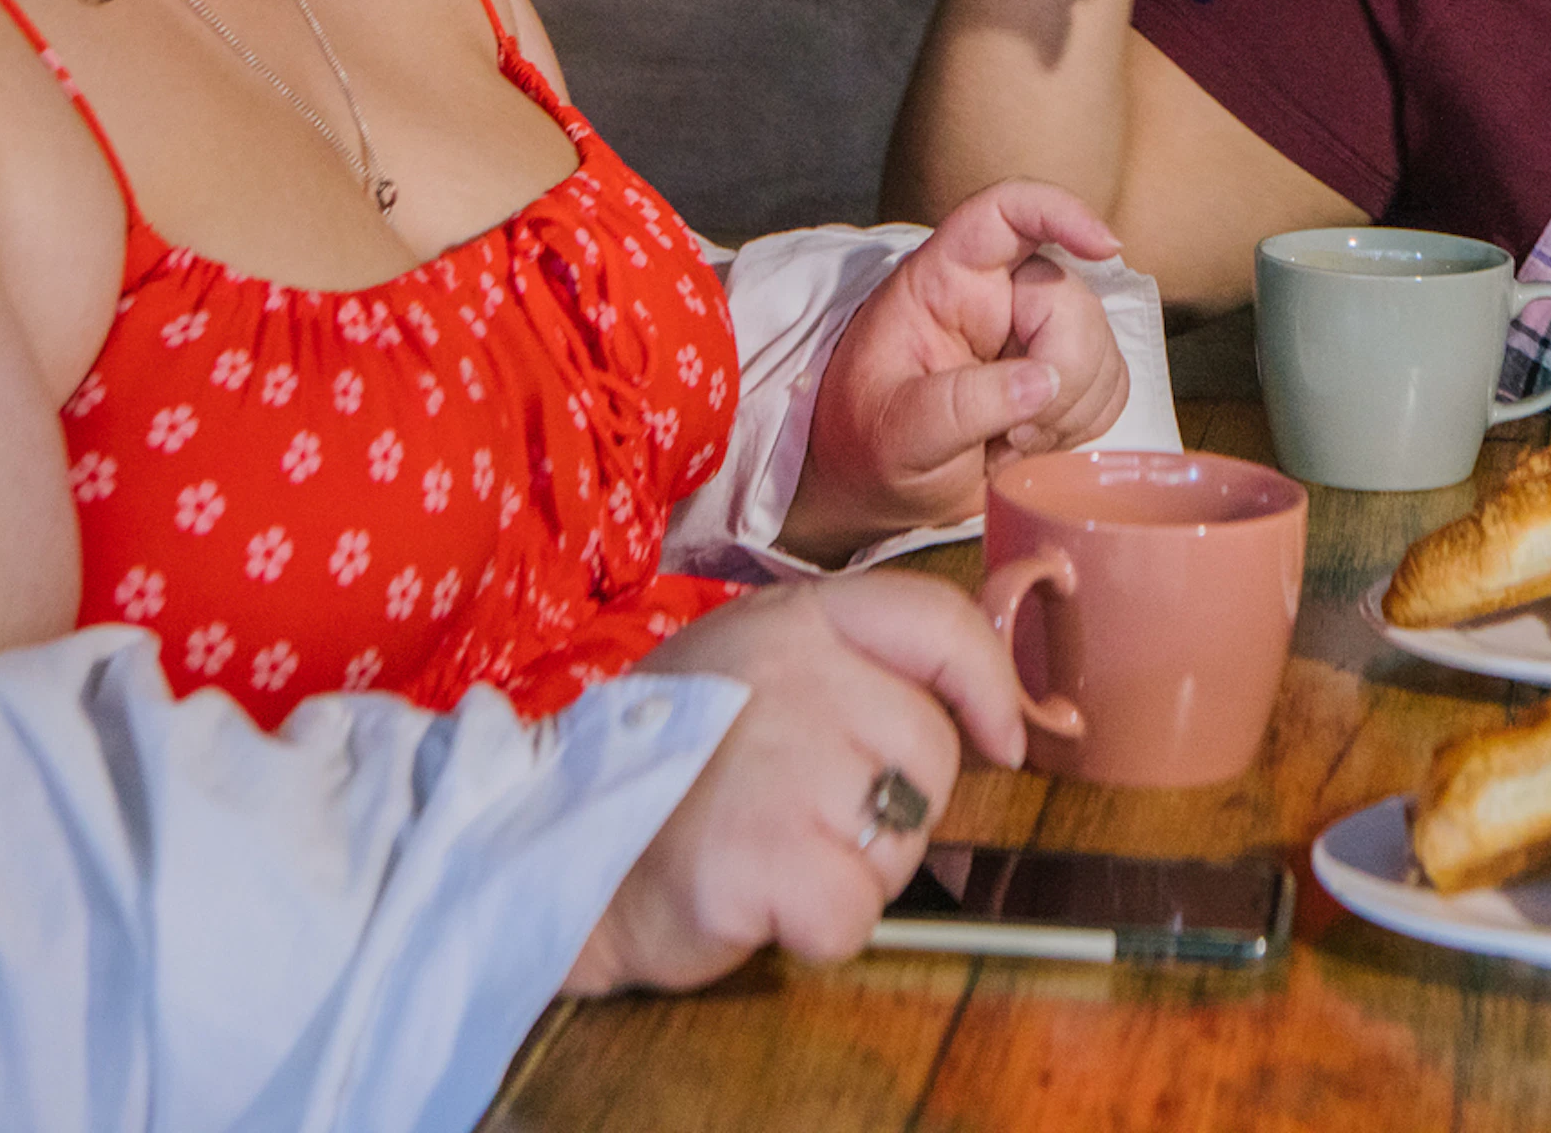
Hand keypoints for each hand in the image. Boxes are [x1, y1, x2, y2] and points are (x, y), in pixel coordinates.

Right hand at [566, 572, 1030, 993]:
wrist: (547, 850)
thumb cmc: (665, 768)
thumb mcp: (752, 673)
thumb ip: (853, 669)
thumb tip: (986, 713)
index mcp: (792, 621)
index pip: (937, 621)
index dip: (988, 684)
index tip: (1004, 741)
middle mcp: (793, 676)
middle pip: (930, 752)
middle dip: (894, 807)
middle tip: (807, 820)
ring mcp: (778, 764)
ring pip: (903, 839)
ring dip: (854, 870)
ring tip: (770, 853)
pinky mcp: (759, 857)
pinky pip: (854, 913)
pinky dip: (818, 929)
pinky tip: (757, 903)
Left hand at [785, 182, 1135, 560]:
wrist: (875, 485)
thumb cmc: (867, 442)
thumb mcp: (894, 431)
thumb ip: (959, 406)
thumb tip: (1042, 383)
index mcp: (945, 282)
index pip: (1005, 213)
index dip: (1059, 212)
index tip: (1104, 245)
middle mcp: (998, 296)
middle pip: (1069, 296)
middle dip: (1062, 370)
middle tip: (1013, 432)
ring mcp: (1034, 334)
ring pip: (1101, 345)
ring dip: (1068, 410)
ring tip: (1006, 444)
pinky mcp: (1063, 375)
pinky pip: (1111, 385)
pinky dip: (1082, 425)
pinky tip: (1030, 445)